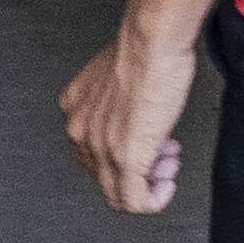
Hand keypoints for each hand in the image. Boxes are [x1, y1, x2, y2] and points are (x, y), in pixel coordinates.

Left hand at [60, 17, 201, 214]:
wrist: (151, 41)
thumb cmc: (143, 48)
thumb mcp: (116, 77)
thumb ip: (115, 102)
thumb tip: (133, 117)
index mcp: (75, 109)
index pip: (92, 152)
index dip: (124, 153)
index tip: (147, 144)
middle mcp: (80, 130)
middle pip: (104, 174)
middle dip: (139, 168)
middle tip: (163, 154)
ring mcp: (100, 147)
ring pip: (118, 193)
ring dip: (149, 183)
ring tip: (169, 161)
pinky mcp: (125, 159)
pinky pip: (133, 202)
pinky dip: (153, 200)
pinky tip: (167, 185)